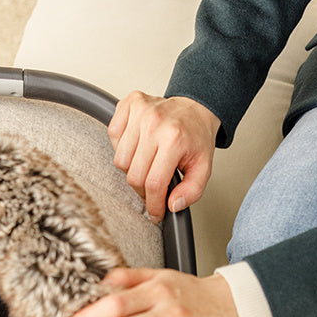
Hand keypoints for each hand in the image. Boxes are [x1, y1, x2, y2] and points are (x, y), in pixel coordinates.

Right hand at [110, 91, 220, 222]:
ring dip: (131, 169)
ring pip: (120, 160)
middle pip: (134, 175)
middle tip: (153, 188)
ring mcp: (140, 111)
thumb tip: (172, 205)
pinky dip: (121, 146)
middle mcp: (155, 123)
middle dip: (143, 190)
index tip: (155, 212)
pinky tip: (137, 146)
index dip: (153, 204)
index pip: (153, 183)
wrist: (195, 108)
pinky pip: (113, 135)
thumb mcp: (203, 168)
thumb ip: (192, 191)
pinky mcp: (129, 103)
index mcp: (175, 139)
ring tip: (146, 164)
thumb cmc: (195, 137)